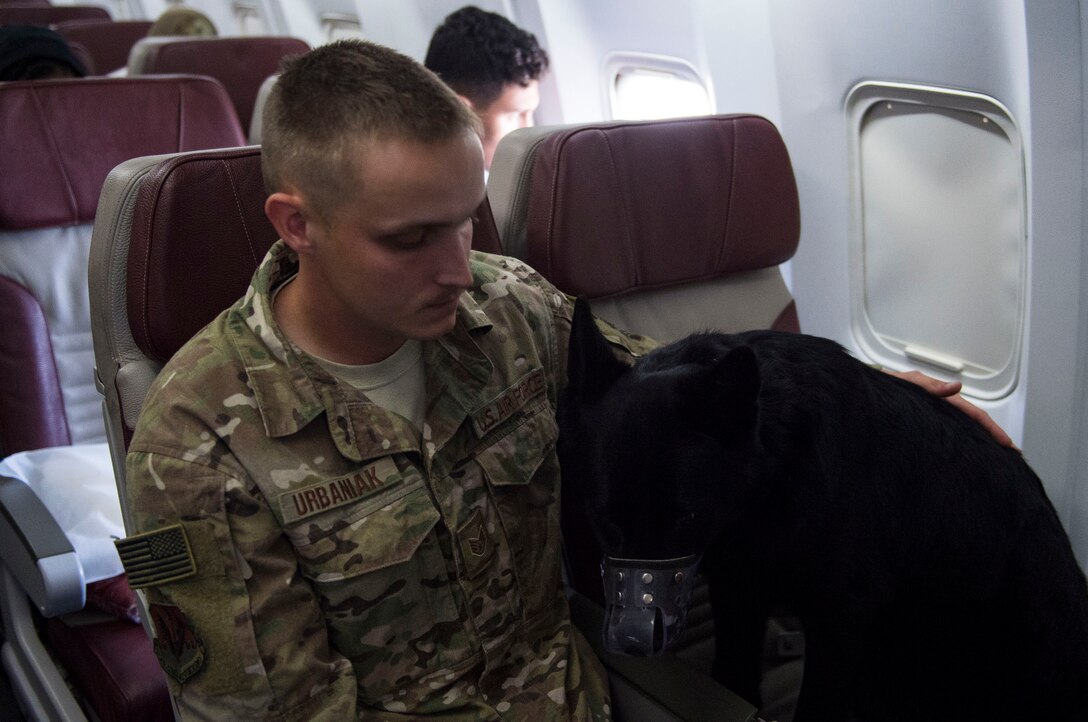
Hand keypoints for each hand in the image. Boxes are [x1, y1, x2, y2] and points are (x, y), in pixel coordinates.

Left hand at [884, 369, 1016, 449]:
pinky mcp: (928, 423)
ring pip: (966, 427)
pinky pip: (953, 432)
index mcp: (943, 397)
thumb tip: (957, 387)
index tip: (1007, 443)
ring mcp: (937, 415)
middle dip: (994, 435)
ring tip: (998, 455)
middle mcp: (943, 406)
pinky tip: (971, 450)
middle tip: (1013, 452)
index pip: (973, 413)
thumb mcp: (909, 382)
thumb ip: (930, 386)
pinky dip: (966, 440)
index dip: (991, 428)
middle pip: (974, 421)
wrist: (871, 392)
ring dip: (982, 438)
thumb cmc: (889, 385)